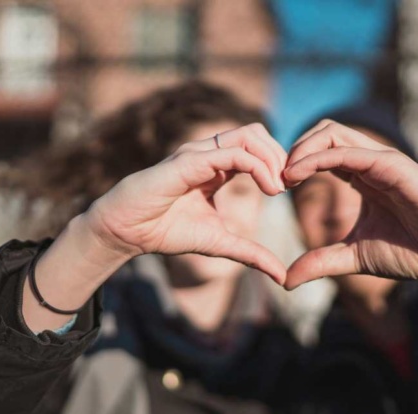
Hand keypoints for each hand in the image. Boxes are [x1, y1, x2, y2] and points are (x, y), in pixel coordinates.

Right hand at [84, 123, 288, 283]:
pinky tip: (268, 189)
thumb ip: (251, 254)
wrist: (127, 233)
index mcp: (217, 166)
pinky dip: (258, 167)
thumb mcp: (220, 243)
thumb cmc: (166, 231)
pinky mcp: (189, 161)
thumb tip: (281, 276)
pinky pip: (232, 153)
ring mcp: (198, 153)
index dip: (278, 164)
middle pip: (257, 133)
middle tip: (290, 185)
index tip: (290, 190)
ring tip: (279, 187)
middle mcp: (209, 153)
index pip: (257, 147)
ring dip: (272, 158)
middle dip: (280, 155)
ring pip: (248, 135)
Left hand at [283, 121, 417, 288]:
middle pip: (323, 132)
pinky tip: (298, 175)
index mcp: (362, 177)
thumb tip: (286, 279)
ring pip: (333, 132)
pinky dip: (318, 157)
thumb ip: (322, 261)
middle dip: (292, 149)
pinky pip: (349, 152)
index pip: (320, 152)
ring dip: (301, 148)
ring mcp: (382, 161)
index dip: (293, 163)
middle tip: (273, 179)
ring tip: (283, 176)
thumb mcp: (355, 257)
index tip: (273, 188)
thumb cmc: (415, 250)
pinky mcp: (394, 166)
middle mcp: (370, 162)